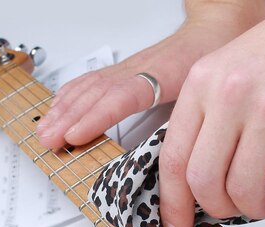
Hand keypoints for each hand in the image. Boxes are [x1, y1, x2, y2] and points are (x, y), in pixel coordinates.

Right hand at [36, 0, 264, 148]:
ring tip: (46, 131)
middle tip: (50, 142)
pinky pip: (92, 79)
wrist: (218, 26)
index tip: (75, 135)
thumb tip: (187, 161)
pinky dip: (71, 94)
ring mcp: (130, 68)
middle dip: (68, 118)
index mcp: (162, 75)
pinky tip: (60, 105)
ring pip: (90, 86)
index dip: (96, 117)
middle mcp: (140, 69)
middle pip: (96, 93)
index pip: (122, 96)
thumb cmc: (218, 54)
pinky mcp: (126, 69)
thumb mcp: (216, 92)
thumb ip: (197, 123)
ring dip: (64, 109)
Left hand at [159, 0, 264, 226]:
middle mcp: (231, 95)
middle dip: (218, 209)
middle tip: (234, 208)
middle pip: (203, 182)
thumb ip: (208, 115)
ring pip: (244, 191)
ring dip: (257, 209)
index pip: (172, 158)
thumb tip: (196, 174)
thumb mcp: (231, 69)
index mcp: (204, 82)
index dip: (172, 203)